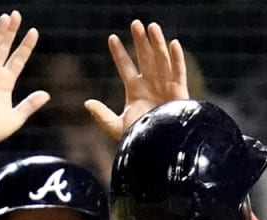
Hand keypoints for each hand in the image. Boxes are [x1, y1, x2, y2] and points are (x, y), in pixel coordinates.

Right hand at [0, 11, 49, 152]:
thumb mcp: (16, 118)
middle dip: (10, 32)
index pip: (18, 59)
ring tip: (5, 18)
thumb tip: (47, 94)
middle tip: (16, 15)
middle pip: (4, 48)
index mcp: (6, 82)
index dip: (25, 45)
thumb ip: (29, 105)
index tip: (34, 31)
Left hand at [85, 20, 187, 141]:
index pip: (125, 67)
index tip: (111, 39)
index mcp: (135, 91)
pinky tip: (172, 43)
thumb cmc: (139, 139)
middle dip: (139, 41)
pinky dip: (177, 58)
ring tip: (151, 26)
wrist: (159, 149)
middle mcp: (150, 85)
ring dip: (156, 43)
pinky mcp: (179, 93)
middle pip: (144, 58)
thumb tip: (86, 103)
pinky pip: (179, 72)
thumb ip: (102, 115)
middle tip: (135, 23)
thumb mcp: (117, 126)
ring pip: (161, 60)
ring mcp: (165, 87)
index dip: (119, 54)